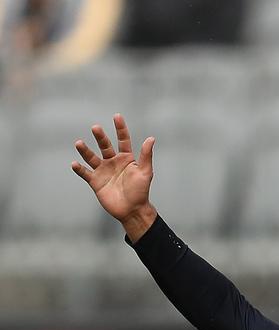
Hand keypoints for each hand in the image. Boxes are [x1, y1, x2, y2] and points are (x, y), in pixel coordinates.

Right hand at [72, 114, 156, 240]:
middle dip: (100, 137)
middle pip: (105, 145)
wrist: (132, 211)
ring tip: (79, 143)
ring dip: (85, 151)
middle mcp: (113, 162)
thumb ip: (146, 156)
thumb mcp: (145, 172)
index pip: (123, 140)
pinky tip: (75, 164)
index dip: (120, 128)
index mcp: (126, 158)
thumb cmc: (141, 192)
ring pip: (92, 157)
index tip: (117, 116)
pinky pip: (85, 173)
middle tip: (96, 128)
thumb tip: (151, 138)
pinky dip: (79, 169)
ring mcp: (103, 171)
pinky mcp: (96, 182)